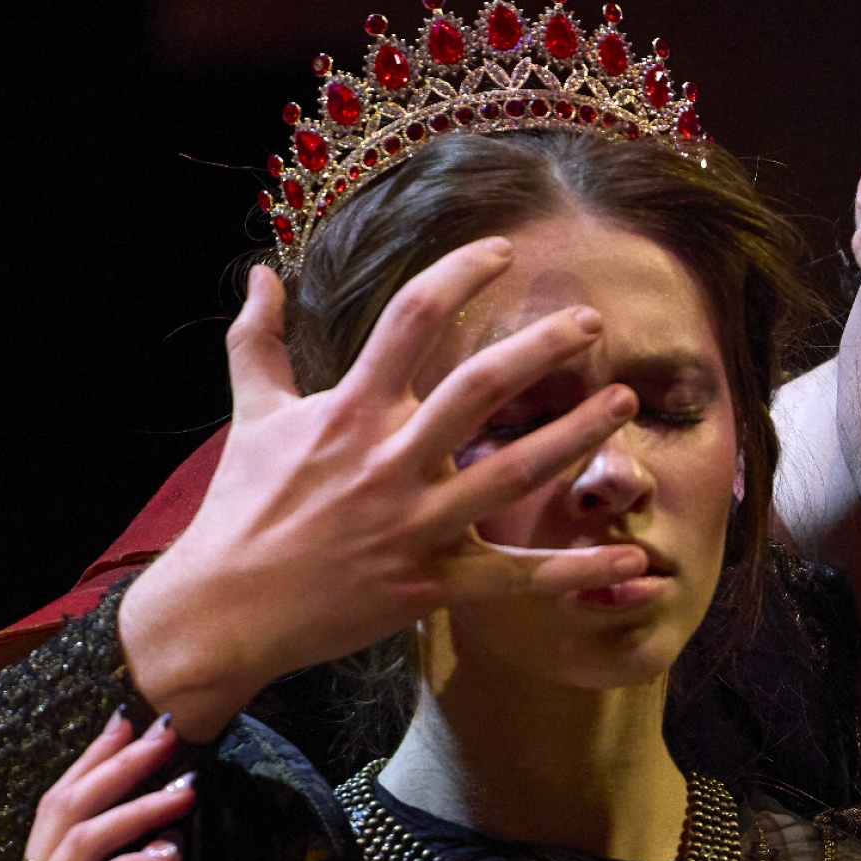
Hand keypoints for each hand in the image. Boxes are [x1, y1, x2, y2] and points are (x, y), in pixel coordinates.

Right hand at [0, 711, 192, 860]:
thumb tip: (171, 849)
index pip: (61, 807)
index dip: (93, 761)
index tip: (128, 720)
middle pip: (65, 809)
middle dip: (117, 765)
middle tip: (165, 732)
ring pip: (79, 844)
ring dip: (136, 810)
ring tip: (186, 790)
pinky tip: (168, 854)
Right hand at [120, 243, 651, 737]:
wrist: (226, 609)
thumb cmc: (240, 507)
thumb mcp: (249, 414)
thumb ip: (257, 339)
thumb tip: (259, 274)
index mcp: (350, 409)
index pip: (414, 318)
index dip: (462, 274)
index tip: (503, 251)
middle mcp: (391, 460)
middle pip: (482, 387)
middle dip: (544, 347)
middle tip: (592, 321)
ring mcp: (417, 524)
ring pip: (515, 472)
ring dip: (577, 436)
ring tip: (625, 404)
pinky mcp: (432, 584)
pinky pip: (519, 578)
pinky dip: (579, 571)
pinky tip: (634, 561)